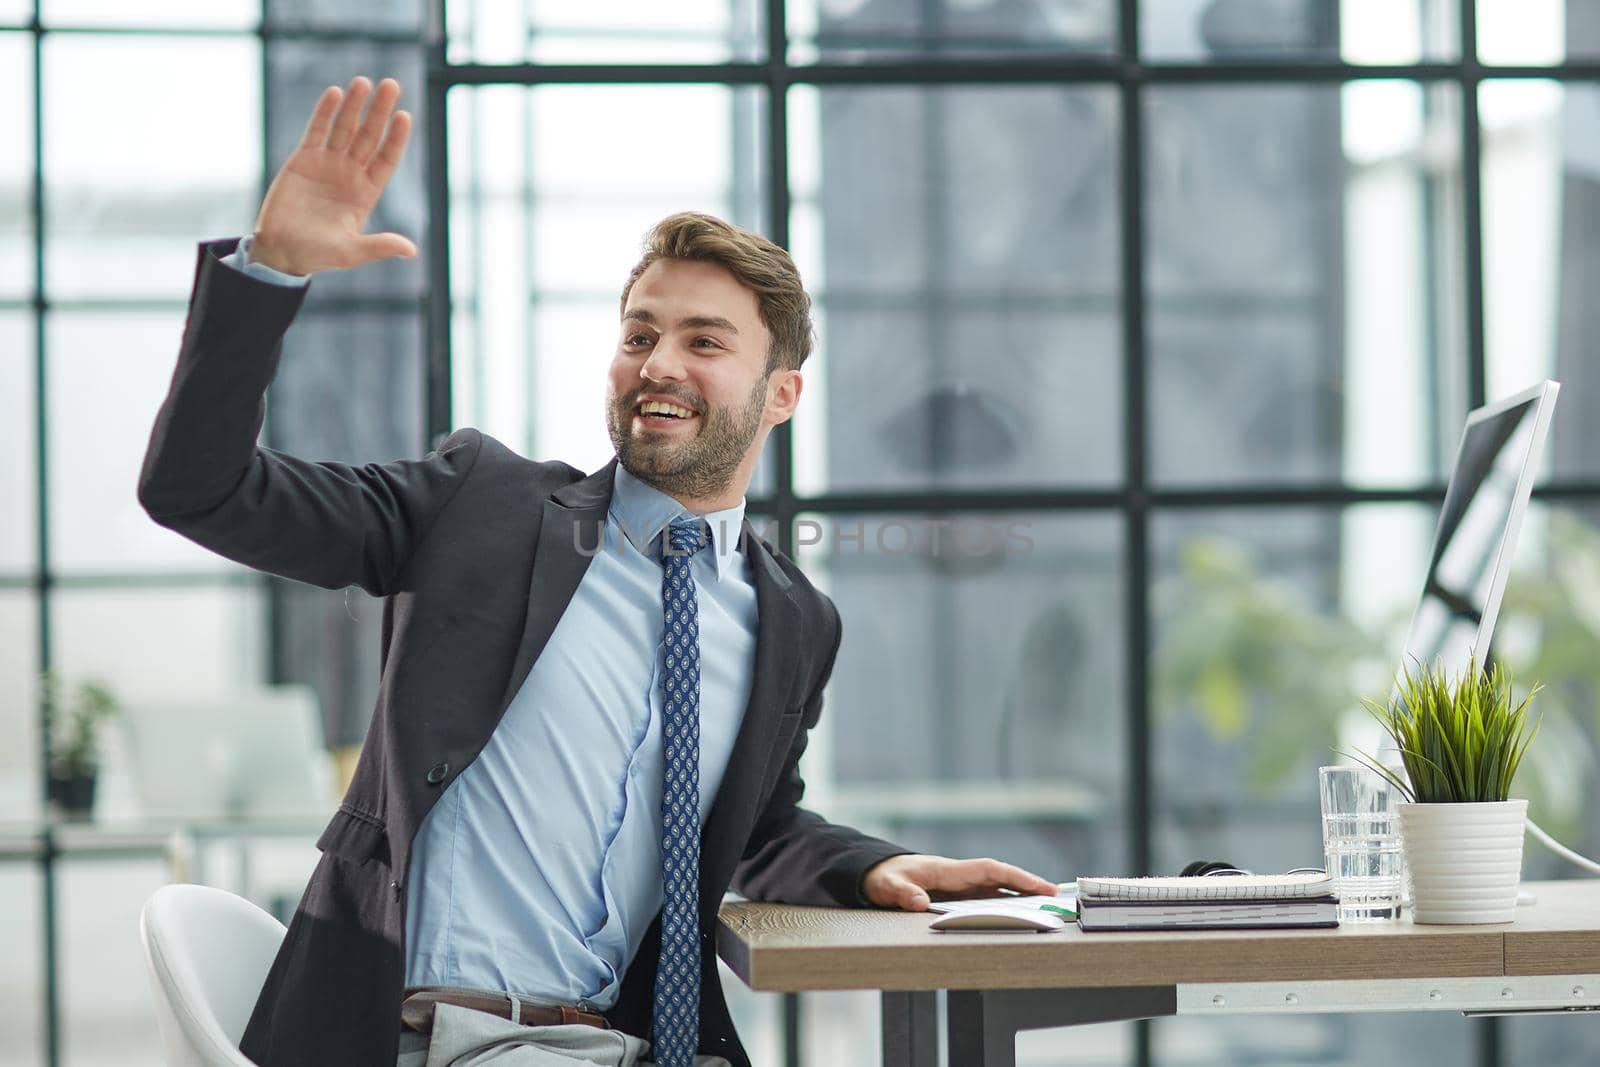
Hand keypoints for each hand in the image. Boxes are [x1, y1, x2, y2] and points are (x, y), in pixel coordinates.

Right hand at [251, 76, 415, 275]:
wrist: (280, 250)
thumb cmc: (317, 254)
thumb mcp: (351, 252)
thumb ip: (379, 246)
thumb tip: (411, 250)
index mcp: (366, 193)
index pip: (386, 159)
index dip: (396, 139)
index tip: (405, 117)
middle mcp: (350, 174)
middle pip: (369, 136)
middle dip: (380, 111)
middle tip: (392, 85)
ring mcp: (327, 164)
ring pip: (344, 128)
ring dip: (354, 105)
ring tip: (364, 81)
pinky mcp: (303, 159)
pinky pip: (317, 131)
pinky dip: (325, 112)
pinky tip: (335, 93)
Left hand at [861, 854, 1058, 911]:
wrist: (873, 871)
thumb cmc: (882, 877)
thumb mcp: (886, 886)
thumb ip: (901, 894)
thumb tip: (919, 903)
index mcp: (947, 871)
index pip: (989, 870)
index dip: (1015, 877)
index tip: (1040, 886)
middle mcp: (958, 875)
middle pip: (1000, 878)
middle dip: (1028, 885)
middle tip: (1056, 896)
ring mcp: (958, 884)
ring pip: (995, 888)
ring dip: (1019, 895)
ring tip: (1047, 906)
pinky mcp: (954, 894)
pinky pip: (984, 897)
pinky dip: (1003, 902)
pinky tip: (1018, 912)